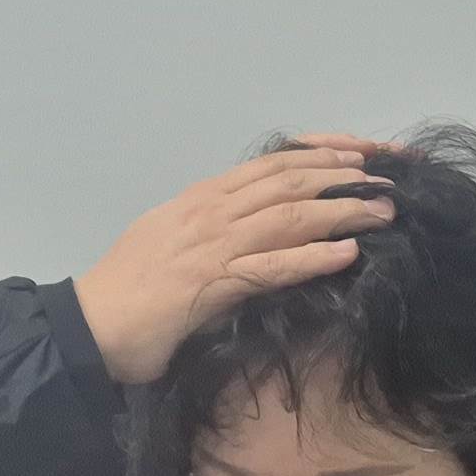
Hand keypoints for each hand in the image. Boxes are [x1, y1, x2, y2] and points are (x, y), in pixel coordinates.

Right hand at [73, 143, 395, 385]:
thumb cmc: (130, 290)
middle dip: (342, 174)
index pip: (272, 163)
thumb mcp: (174, 241)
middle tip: (386, 175)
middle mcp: (210, 211)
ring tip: (382, 211)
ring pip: (288, 215)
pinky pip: (272, 265)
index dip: (321, 154)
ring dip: (341, 211)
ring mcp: (212, 245)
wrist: (90, 323)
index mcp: (201, 198)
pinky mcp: (213, 284)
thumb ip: (212, 228)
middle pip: (288, 180)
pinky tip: (347, 254)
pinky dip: (312, 257)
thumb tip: (253, 225)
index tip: (361, 152)